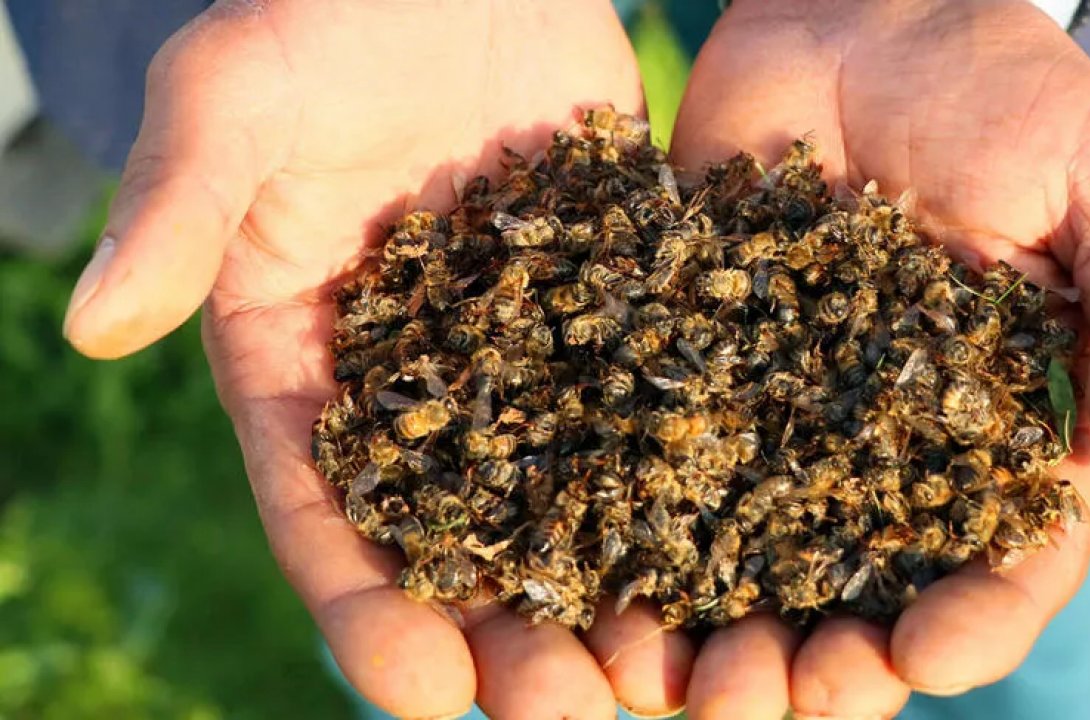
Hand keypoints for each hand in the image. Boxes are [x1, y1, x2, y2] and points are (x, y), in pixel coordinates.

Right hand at [61, 1, 696, 716]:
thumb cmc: (326, 8)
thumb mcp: (237, 96)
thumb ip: (178, 207)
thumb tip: (94, 326)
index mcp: (305, 358)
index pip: (322, 510)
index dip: (365, 608)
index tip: (424, 694)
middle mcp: (416, 378)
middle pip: (453, 534)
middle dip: (500, 634)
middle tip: (565, 715)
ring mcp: (521, 347)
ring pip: (560, 494)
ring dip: (603, 590)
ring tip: (662, 674)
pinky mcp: (612, 301)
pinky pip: (648, 403)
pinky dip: (684, 480)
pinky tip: (737, 549)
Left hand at [670, 0, 1089, 716]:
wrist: (874, 12)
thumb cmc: (1014, 97)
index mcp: (1000, 428)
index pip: (1001, 559)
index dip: (970, 623)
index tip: (923, 658)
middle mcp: (887, 443)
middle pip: (862, 587)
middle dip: (827, 661)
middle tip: (779, 698)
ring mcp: (784, 408)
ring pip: (750, 551)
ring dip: (717, 631)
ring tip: (676, 681)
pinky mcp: (696, 358)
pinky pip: (658, 454)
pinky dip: (629, 525)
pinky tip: (596, 581)